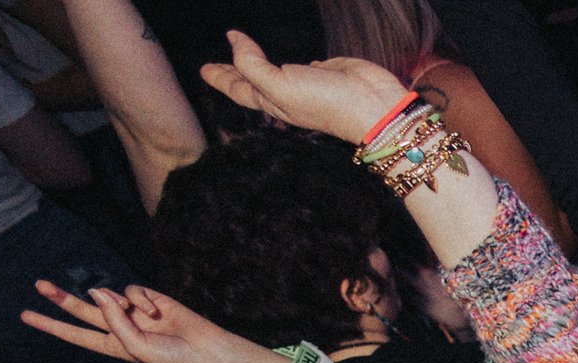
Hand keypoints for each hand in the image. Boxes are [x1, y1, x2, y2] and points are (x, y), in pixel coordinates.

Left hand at [21, 282, 287, 362]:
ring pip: (110, 296)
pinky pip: (133, 291)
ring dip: (121, 304)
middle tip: (39, 285)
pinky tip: (156, 311)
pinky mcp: (149, 298)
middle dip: (61, 298)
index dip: (50, 325)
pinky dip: (142, 300)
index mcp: (112, 345)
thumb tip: (97, 291)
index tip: (25, 316)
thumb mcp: (135, 347)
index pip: (75, 333)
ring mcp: (133, 311)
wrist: (204, 349)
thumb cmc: (171, 358)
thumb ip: (113, 320)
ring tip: (146, 319)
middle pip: (82, 310)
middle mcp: (119, 327)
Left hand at [198, 30, 411, 142]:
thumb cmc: (327, 103)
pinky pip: (300, 63)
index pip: (238, 88)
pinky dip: (288, 59)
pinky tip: (285, 57)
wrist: (373, 106)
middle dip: (233, 73)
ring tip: (245, 56)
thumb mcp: (279, 86)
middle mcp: (285, 93)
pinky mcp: (325, 70)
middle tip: (216, 65)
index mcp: (271, 101)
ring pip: (272, 71)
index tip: (204, 69)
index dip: (220, 77)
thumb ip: (252, 64)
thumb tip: (235, 42)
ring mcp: (305, 81)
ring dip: (257, 64)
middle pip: (251, 81)